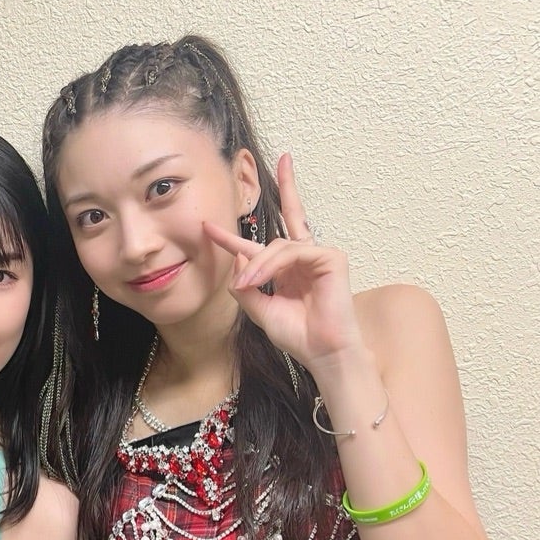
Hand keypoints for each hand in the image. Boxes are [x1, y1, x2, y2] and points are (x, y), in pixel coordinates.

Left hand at [204, 153, 363, 370]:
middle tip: (266, 187)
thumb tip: (237, 257)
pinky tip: (259, 279)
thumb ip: (245, 286)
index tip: (208, 228)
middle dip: (285, 199)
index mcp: (286, 272)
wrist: (321, 352)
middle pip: (287, 226)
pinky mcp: (331, 259)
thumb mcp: (259, 310)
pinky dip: (272, 264)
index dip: (233, 239)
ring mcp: (318, 258)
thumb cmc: (296, 335)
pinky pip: (294, 252)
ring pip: (279, 246)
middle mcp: (303, 261)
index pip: (259, 250)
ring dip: (257, 264)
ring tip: (246, 283)